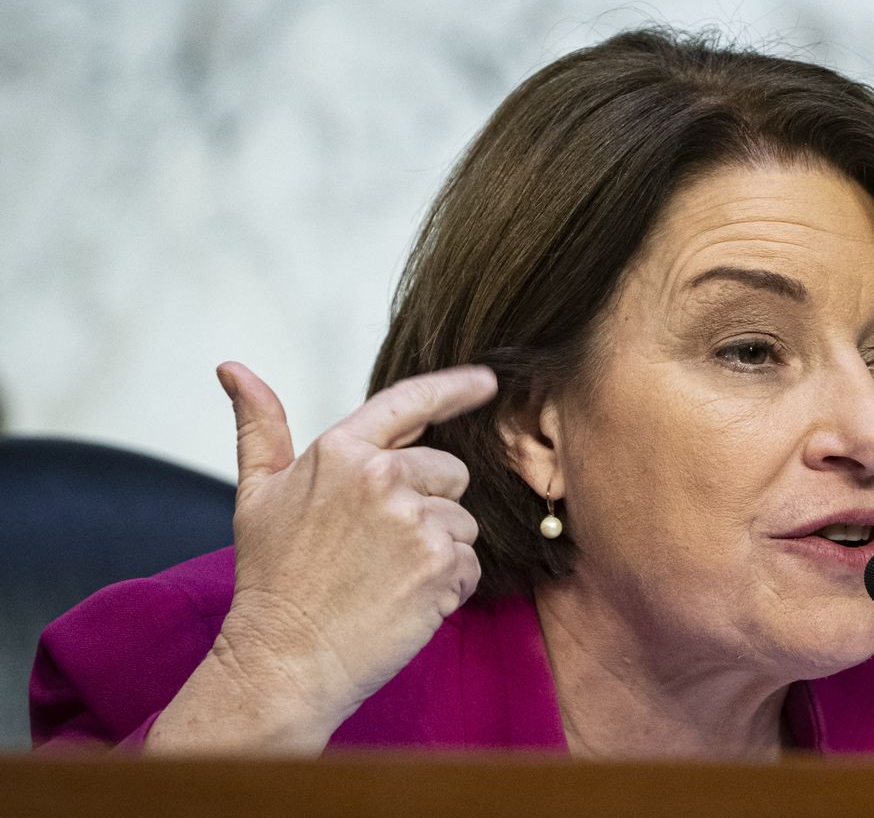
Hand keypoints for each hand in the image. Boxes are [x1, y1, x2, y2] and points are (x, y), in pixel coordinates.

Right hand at [148, 362, 496, 752]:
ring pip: (462, 520)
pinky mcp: (440, 564)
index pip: (410, 402)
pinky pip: (470, 562)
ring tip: (384, 576)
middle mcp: (382, 477)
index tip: (487, 381)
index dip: (455, 388)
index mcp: (341, 452)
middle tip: (377, 546)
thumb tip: (233, 367)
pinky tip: (404, 599)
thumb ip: (260, 427)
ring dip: (437, 548)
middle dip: (428, 503)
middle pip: (450, 471)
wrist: (284, 659)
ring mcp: (415, 521)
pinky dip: (447, 584)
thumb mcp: (256, 494)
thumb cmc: (271, 578)